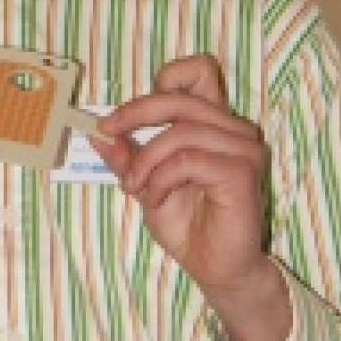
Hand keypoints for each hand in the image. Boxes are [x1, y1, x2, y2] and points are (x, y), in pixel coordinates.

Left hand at [91, 56, 289, 340]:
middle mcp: (234, 129)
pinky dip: (162, 178)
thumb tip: (96, 133)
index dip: (164, 78)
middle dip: (136, 114)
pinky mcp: (242, 172)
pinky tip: (156, 198)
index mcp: (213, 123)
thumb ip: (128, 157)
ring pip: (181, 131)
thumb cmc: (190, 226)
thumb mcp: (146, 184)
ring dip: (147, 159)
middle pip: (181, 98)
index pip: (198, 72)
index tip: (123, 113)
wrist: (216, 268)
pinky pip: (189, 159)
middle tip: (107, 133)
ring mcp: (243, 149)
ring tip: (135, 187)